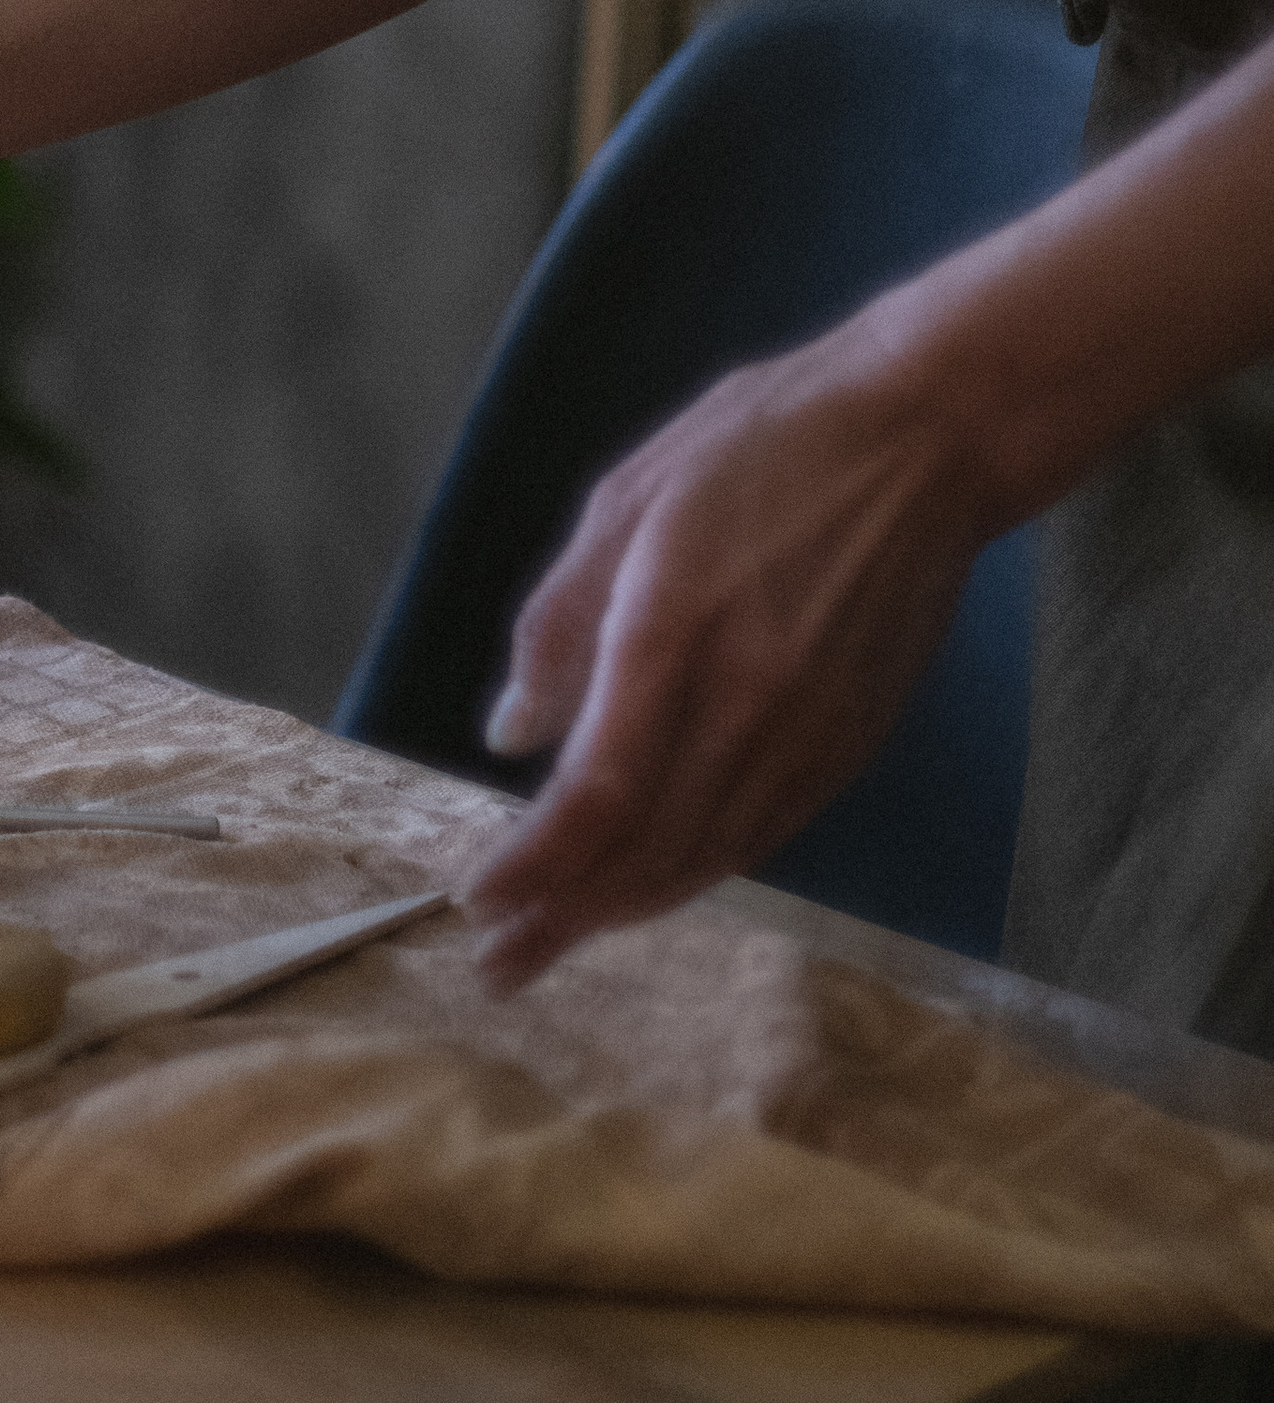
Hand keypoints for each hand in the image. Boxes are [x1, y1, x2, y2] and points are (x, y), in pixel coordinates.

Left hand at [459, 330, 995, 990]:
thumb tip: (512, 734)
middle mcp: (747, 705)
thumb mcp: (628, 498)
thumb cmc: (760, 445)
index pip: (597, 795)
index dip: (534, 865)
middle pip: (647, 851)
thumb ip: (561, 620)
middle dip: (563, 916)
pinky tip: (650, 885)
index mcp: (676, 633)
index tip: (477, 900)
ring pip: (705, 858)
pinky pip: (761, 837)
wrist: (926, 440)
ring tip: (556, 938)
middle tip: (498, 961)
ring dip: (626, 909)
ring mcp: (809, 734)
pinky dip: (695, 872)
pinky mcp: (849, 745)